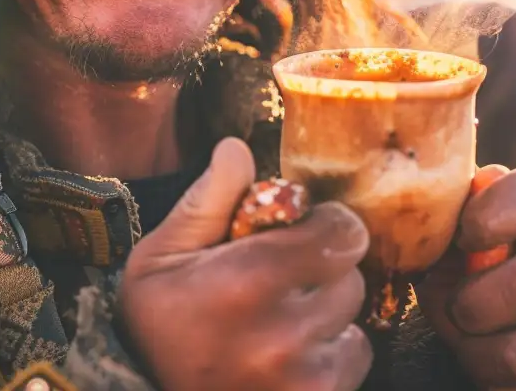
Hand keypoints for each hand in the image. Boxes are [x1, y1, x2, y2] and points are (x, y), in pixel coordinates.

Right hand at [119, 137, 371, 390]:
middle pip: (351, 272)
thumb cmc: (158, 331)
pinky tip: (291, 355)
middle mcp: (284, 331)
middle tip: (284, 281)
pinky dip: (333, 352)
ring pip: (354, 314)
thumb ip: (207, 201)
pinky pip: (357, 354)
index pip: (343, 228)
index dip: (323, 225)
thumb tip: (236, 148)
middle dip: (324, 268)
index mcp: (247, 280)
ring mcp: (304, 374)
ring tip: (282, 321)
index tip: (297, 235)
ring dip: (328, 312)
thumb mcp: (160, 260)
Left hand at [421, 165, 515, 388]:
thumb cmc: (489, 262)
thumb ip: (456, 218)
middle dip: (468, 309)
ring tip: (473, 343)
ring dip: (476, 359)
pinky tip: (502, 370)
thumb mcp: (472, 228)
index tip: (463, 239)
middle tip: (455, 310)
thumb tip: (440, 232)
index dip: (486, 219)